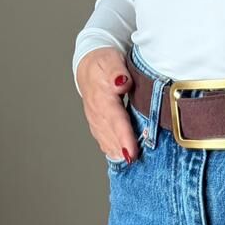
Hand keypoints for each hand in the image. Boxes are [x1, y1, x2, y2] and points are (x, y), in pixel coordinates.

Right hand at [75, 47, 139, 162]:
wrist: (89, 65)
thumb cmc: (104, 63)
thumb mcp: (111, 60)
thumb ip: (116, 72)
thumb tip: (121, 83)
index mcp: (102, 96)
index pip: (116, 119)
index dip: (124, 136)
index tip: (131, 151)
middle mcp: (97, 112)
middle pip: (111, 134)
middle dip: (122, 149)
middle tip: (135, 162)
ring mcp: (95, 120)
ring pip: (107, 140)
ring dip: (118, 152)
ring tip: (130, 164)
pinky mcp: (97, 124)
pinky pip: (104, 140)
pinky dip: (113, 150)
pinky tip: (121, 158)